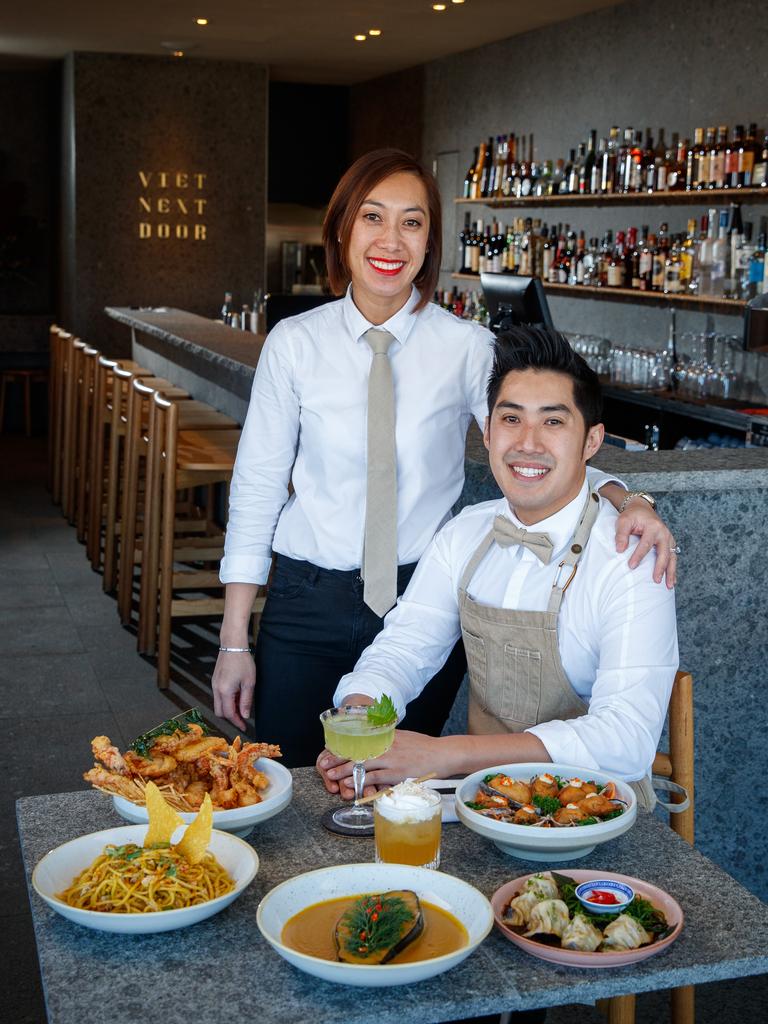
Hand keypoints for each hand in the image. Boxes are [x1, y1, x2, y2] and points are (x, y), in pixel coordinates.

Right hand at [212, 651, 255, 729]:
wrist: (232, 645)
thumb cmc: (243, 662)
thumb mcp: (249, 682)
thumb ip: (246, 701)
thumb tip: (245, 716)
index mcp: (225, 691)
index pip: (229, 714)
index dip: (237, 722)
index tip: (244, 727)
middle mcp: (216, 689)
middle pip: (220, 712)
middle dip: (231, 717)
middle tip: (243, 717)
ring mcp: (214, 685)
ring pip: (219, 704)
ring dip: (229, 708)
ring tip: (242, 703)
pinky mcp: (215, 680)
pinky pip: (219, 696)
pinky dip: (227, 700)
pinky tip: (237, 695)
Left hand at [316, 731, 441, 799]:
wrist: (442, 753)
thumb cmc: (424, 747)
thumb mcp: (404, 737)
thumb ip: (388, 739)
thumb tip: (374, 741)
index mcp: (386, 737)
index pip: (359, 741)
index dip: (342, 747)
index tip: (328, 751)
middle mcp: (386, 746)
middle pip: (357, 752)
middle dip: (338, 759)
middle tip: (323, 765)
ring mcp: (392, 759)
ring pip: (363, 764)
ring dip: (345, 771)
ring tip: (331, 777)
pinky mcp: (398, 772)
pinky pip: (376, 777)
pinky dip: (362, 781)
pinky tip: (352, 784)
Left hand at [615, 497, 676, 588]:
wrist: (642, 509)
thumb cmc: (632, 516)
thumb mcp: (623, 521)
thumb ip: (621, 534)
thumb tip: (620, 550)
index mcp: (653, 526)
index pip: (646, 544)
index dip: (639, 556)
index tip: (631, 566)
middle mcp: (664, 533)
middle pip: (664, 552)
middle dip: (660, 567)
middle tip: (655, 580)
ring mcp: (669, 538)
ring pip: (672, 557)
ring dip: (671, 572)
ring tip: (669, 586)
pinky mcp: (669, 543)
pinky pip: (673, 557)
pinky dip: (673, 569)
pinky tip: (672, 581)